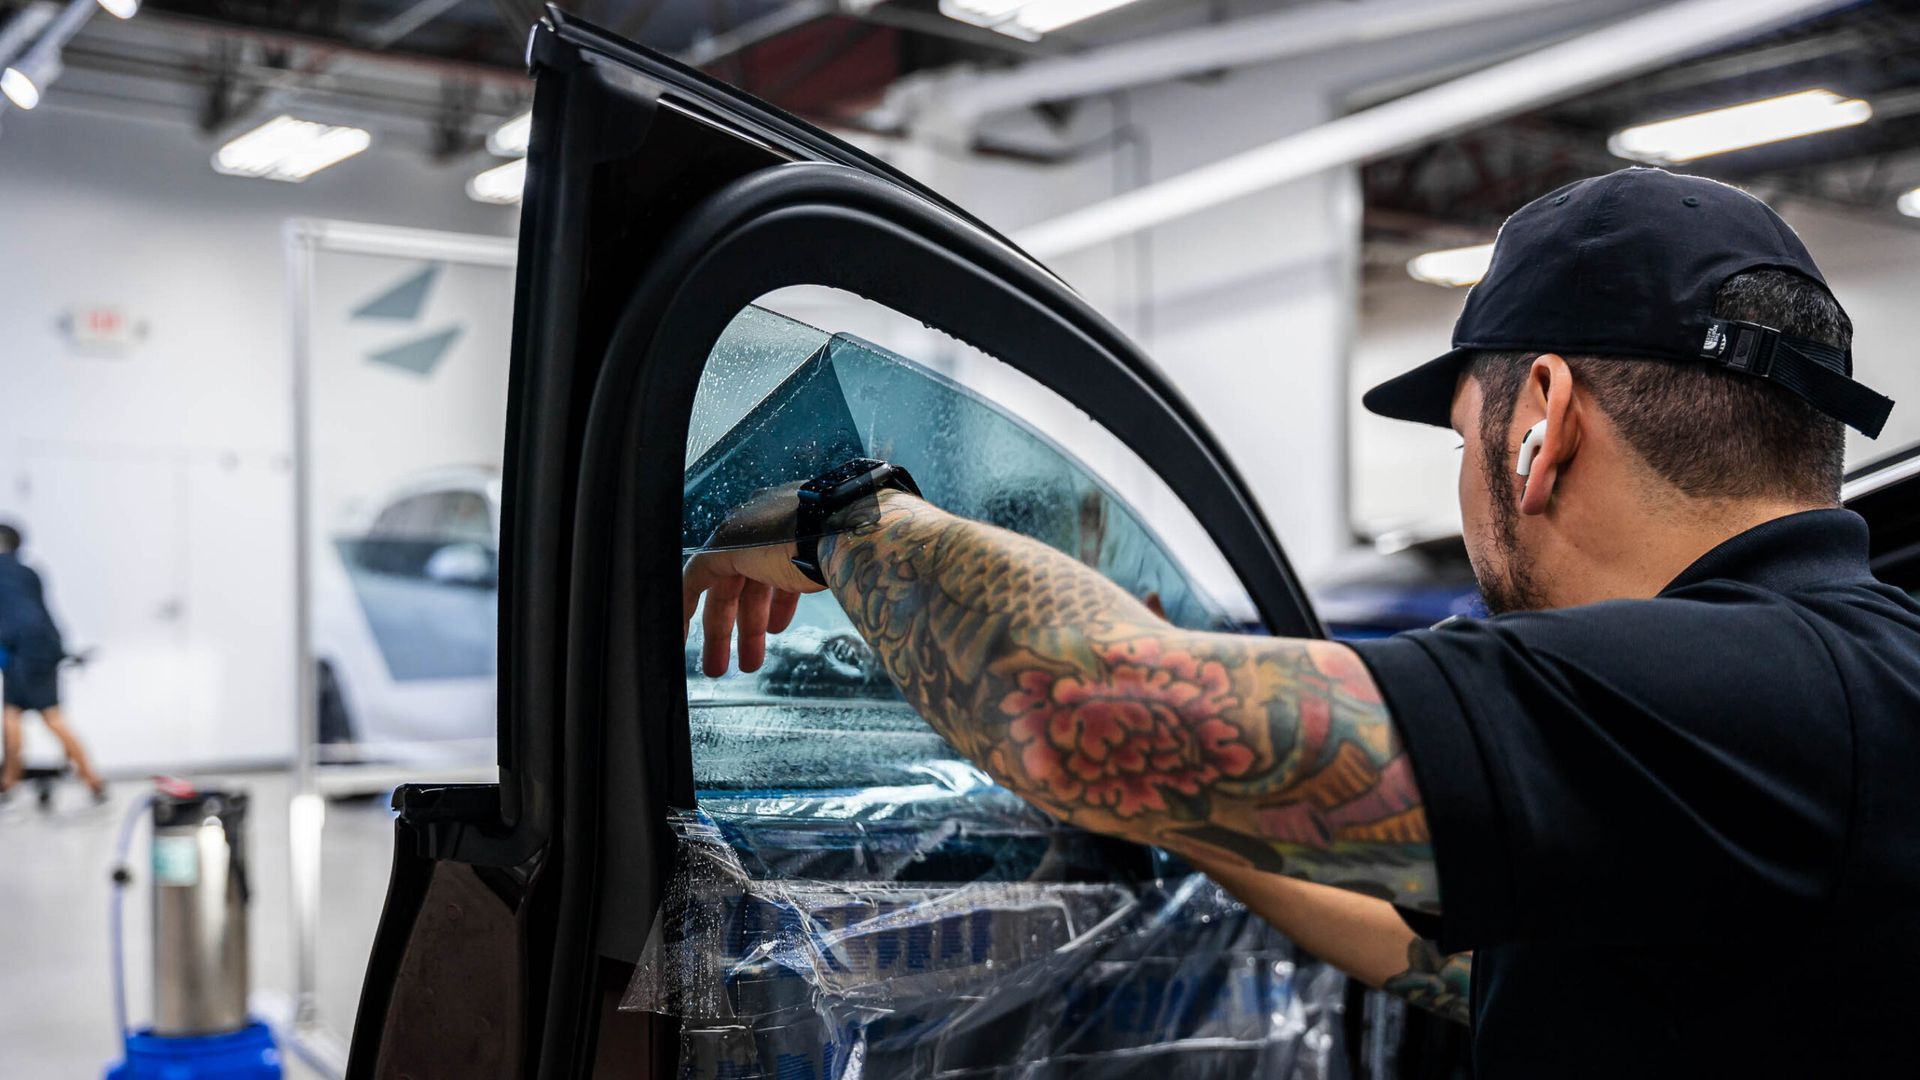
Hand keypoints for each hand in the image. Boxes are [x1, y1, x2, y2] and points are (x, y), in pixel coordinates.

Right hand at [682, 542, 824, 676]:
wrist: (849, 529)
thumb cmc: (794, 537)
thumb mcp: (736, 551)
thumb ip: (707, 569)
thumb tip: (688, 584)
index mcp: (731, 533)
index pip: (697, 577)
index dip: (684, 610)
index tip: (681, 640)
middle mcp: (754, 535)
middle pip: (728, 592)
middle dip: (721, 634)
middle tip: (717, 667)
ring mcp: (782, 545)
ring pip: (757, 593)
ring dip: (751, 628)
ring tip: (751, 661)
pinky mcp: (808, 554)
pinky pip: (784, 585)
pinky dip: (778, 607)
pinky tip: (777, 627)